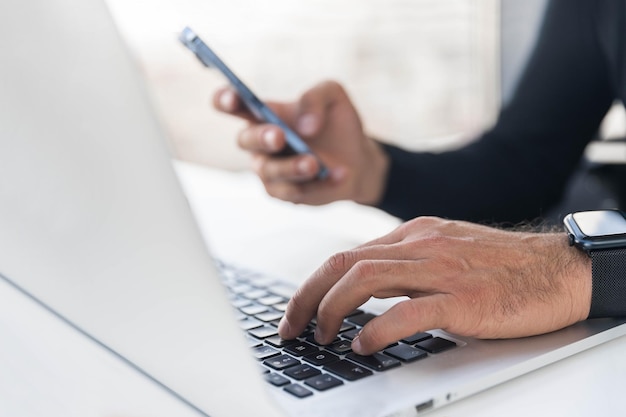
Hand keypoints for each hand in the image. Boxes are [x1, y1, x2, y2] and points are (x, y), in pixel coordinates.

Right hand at [213, 80, 388, 204]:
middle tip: (280, 136)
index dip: (225, 100)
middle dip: (262, 138)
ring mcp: (269, 170)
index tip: (233, 97)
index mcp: (262, 113)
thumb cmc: (335, 124)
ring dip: (292, 166)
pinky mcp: (285, 193)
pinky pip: (295, 192)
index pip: (232, 104)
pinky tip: (338, 175)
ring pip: (270, 171)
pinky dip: (319, 183)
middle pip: (245, 140)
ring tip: (313, 163)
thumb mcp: (332, 96)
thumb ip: (316, 98)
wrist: (357, 159)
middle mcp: (259, 142)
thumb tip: (305, 126)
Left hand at [277, 216, 591, 354]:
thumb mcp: (443, 252)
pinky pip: (408, 311)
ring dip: (332, 310)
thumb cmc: (501, 265)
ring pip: (364, 279)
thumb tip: (362, 289)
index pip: (346, 255)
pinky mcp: (463, 297)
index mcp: (413, 234)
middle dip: (307, 297)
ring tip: (322, 337)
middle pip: (343, 263)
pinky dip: (377, 329)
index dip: (313, 285)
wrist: (556, 270)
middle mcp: (420, 244)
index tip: (298, 311)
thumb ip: (404, 265)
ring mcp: (441, 269)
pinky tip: (364, 344)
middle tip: (293, 328)